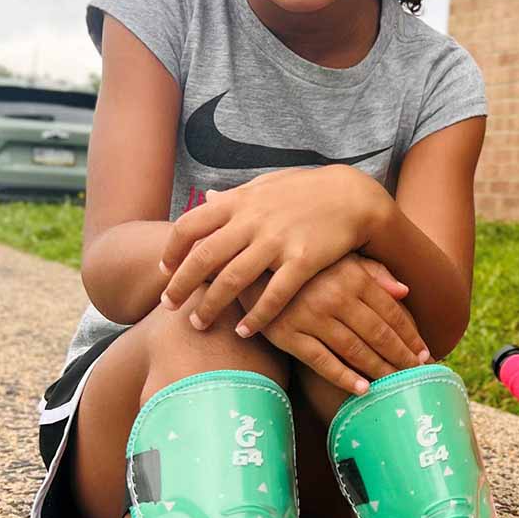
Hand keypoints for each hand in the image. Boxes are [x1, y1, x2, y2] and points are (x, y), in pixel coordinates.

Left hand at [158, 165, 389, 334]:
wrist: (353, 197)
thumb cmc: (307, 192)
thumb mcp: (267, 185)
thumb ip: (237, 196)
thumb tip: (208, 196)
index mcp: (240, 201)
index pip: (190, 226)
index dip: (172, 251)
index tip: (165, 271)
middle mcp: (254, 220)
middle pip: (204, 258)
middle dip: (180, 286)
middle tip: (169, 307)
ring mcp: (278, 241)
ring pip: (233, 280)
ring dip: (211, 306)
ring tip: (199, 324)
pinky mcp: (304, 261)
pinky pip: (274, 295)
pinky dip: (256, 317)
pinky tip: (245, 332)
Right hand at [245, 255, 430, 394]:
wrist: (250, 265)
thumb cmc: (304, 262)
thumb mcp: (341, 257)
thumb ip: (374, 272)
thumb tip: (405, 292)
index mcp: (352, 277)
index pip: (392, 312)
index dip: (411, 335)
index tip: (425, 353)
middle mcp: (335, 297)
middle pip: (378, 334)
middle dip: (402, 357)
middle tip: (418, 373)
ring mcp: (310, 318)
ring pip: (354, 350)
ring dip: (379, 370)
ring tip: (396, 384)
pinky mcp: (287, 335)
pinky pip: (322, 362)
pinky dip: (344, 377)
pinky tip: (363, 389)